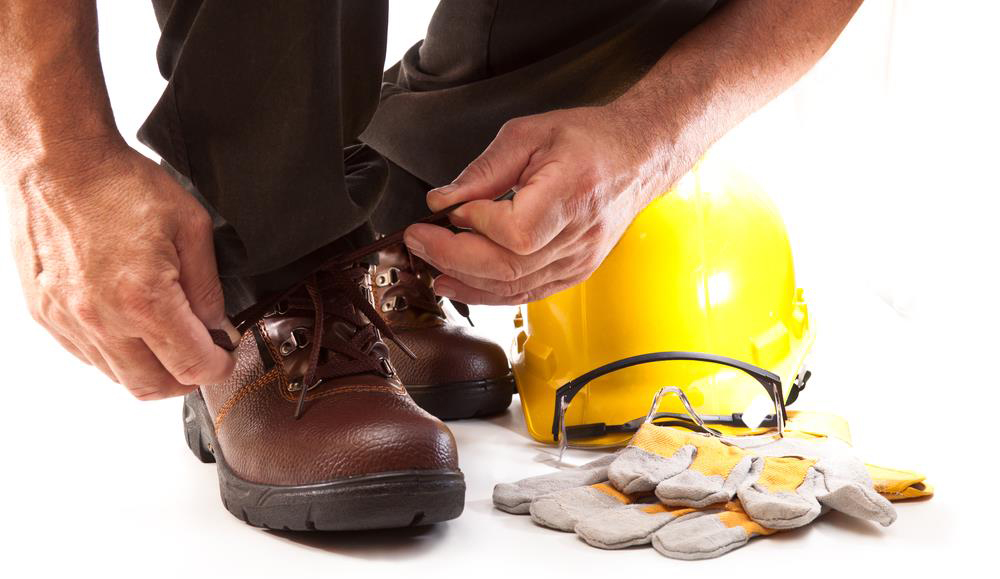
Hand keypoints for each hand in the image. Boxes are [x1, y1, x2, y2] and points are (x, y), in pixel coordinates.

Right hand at [4, 141, 235, 398]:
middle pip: (152, 386)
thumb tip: (218, 325)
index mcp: (144, 299)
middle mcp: (101, 319)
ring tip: (167, 341)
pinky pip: (87, 356)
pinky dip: (115, 353)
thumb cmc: (120, 184)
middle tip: (201, 358)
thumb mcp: (191, 226)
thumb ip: (208, 287)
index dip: (218, 366)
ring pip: (117, 376)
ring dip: (150, 368)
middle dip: (186, 379)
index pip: (191, 364)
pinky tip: (131, 327)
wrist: (58, 161)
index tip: (225, 356)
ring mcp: (68, 320)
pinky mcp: (45, 315)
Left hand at [403, 105, 684, 304]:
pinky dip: (491, 292)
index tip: (454, 209)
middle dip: (453, 257)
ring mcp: (579, 260)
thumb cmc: (588, 139)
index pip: (516, 231)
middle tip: (418, 240)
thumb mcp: (529, 134)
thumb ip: (483, 170)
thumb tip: (442, 202)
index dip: (478, 224)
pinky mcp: (575, 271)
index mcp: (571, 194)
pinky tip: (463, 283)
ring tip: (431, 267)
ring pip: (515, 287)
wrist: (637, 156)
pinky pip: (528, 293)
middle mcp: (579, 235)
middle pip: (508, 267)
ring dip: (466, 281)